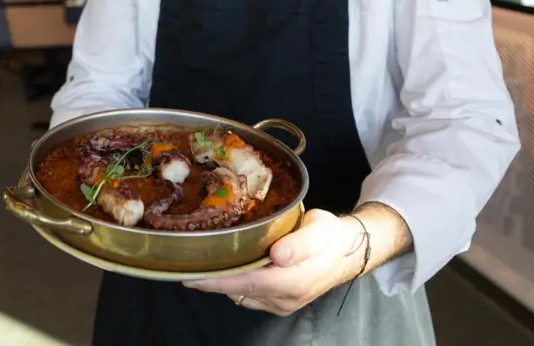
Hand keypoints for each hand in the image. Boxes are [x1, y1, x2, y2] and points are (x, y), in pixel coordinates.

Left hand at [183, 209, 365, 315]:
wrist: (348, 251)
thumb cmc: (331, 237)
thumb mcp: (319, 231)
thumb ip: (299, 244)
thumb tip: (277, 255)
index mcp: (292, 282)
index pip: (247, 284)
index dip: (217, 281)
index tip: (191, 276)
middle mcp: (283, 299)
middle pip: (239, 290)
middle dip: (212, 280)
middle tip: (185, 264)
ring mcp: (281, 302)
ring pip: (243, 293)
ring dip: (224, 280)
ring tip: (202, 261)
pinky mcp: (279, 299)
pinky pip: (250, 292)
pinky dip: (237, 280)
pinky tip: (227, 264)